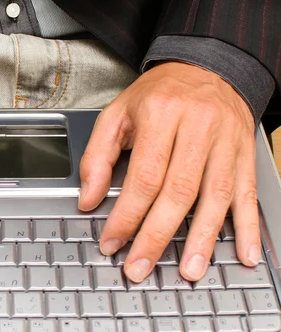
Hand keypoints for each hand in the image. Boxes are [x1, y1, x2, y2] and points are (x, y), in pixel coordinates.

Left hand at [79, 61, 258, 281]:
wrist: (205, 66)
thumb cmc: (158, 94)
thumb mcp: (117, 114)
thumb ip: (97, 156)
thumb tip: (88, 199)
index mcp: (160, 114)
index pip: (143, 175)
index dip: (126, 214)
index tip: (112, 241)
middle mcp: (197, 126)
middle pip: (178, 191)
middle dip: (156, 235)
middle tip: (139, 267)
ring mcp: (226, 141)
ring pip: (216, 196)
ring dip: (201, 239)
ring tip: (187, 270)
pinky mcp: (244, 152)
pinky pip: (248, 193)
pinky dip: (247, 226)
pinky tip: (244, 252)